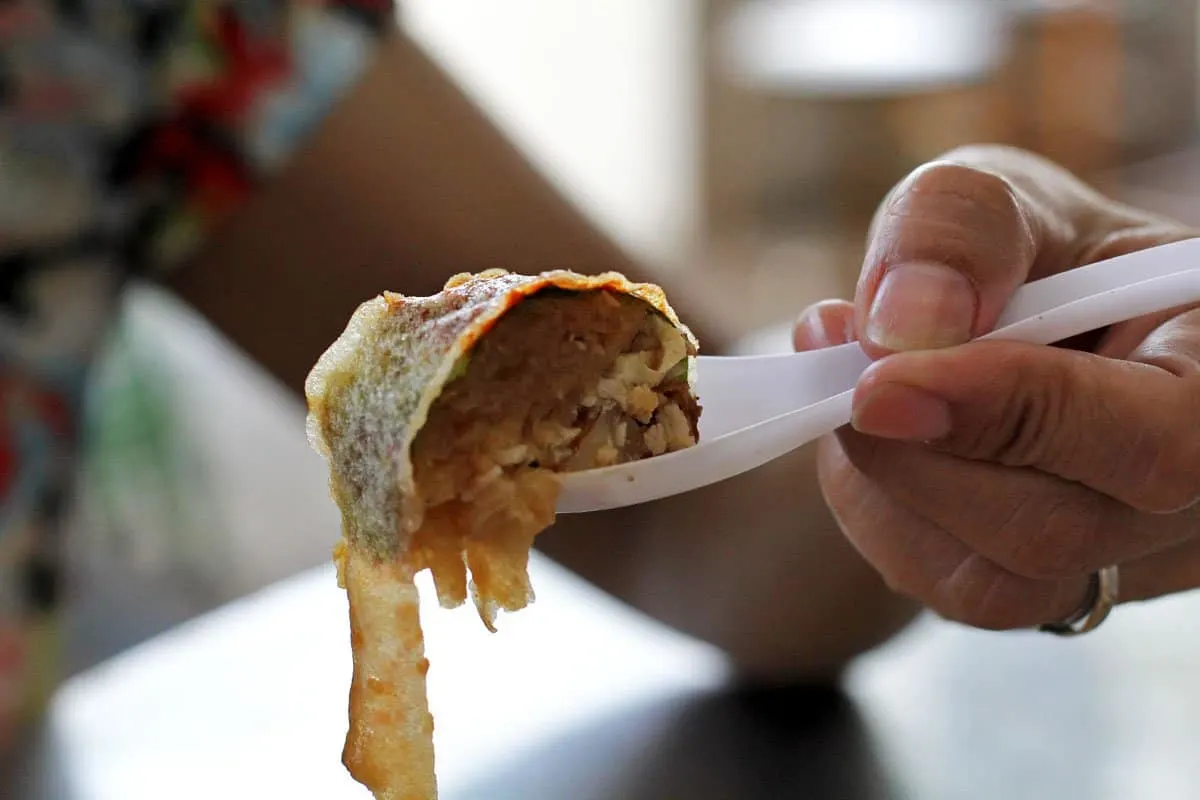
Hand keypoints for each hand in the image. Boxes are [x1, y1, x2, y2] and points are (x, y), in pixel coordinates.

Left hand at [794, 145, 1199, 629]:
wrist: (1003, 315)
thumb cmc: (1015, 249)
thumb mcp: (992, 195)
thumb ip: (956, 232)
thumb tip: (904, 327)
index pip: (1153, 439)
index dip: (1009, 413)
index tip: (878, 381)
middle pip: (1055, 529)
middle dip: (912, 453)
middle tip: (832, 371)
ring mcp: (1134, 557)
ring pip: (994, 582)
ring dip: (886, 487)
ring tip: (849, 390)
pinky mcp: (1056, 589)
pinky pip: (953, 589)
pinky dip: (884, 515)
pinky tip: (879, 442)